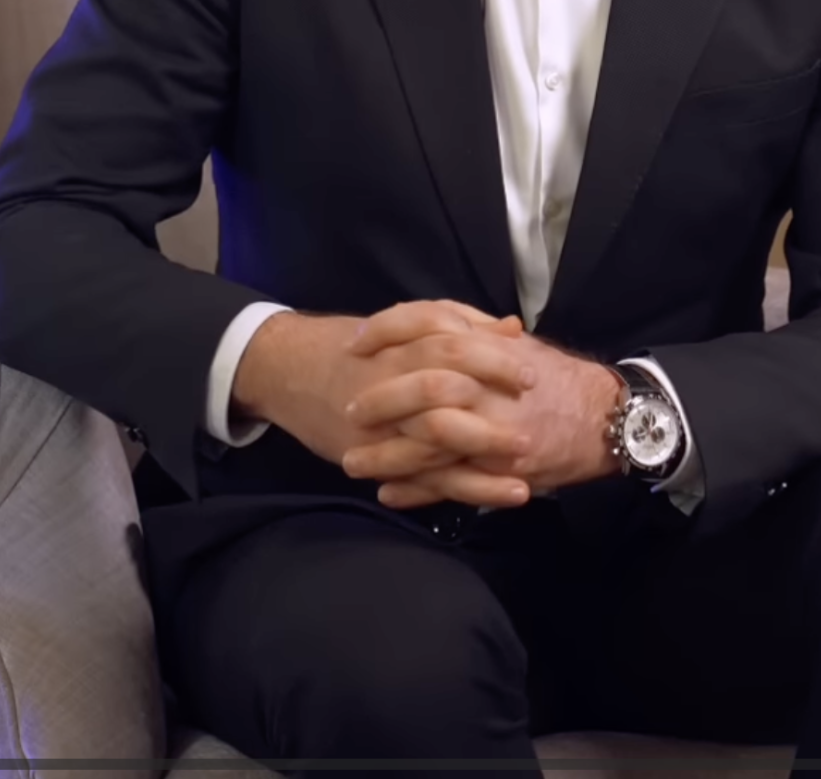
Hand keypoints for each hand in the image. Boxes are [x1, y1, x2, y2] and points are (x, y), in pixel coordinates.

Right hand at [228, 300, 533, 502]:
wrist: (288, 370)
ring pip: (437, 438)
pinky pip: (427, 478)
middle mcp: (391, 381)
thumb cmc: (354, 347)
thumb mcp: (402, 327)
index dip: (494, 359)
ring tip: (529, 467)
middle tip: (532, 420)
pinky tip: (503, 495)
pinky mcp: (379, 457)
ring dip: (485, 453)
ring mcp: (384, 424)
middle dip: (491, 407)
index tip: (533, 372)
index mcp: (402, 344)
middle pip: (446, 387)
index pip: (452, 344)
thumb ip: (458, 325)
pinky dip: (466, 487)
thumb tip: (513, 328)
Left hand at [342, 311, 623, 509]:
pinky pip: (452, 483)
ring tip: (351, 463)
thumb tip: (429, 318)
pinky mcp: (502, 470)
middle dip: (379, 399)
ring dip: (387, 455)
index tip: (355, 340)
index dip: (387, 330)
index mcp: (491, 348)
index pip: (429, 325)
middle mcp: (490, 386)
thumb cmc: (558, 380)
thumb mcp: (518, 346)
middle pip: (423, 387)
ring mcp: (496, 432)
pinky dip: (417, 491)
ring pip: (430, 443)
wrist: (608, 419)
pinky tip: (388, 493)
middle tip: (348, 410)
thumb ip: (476, 331)